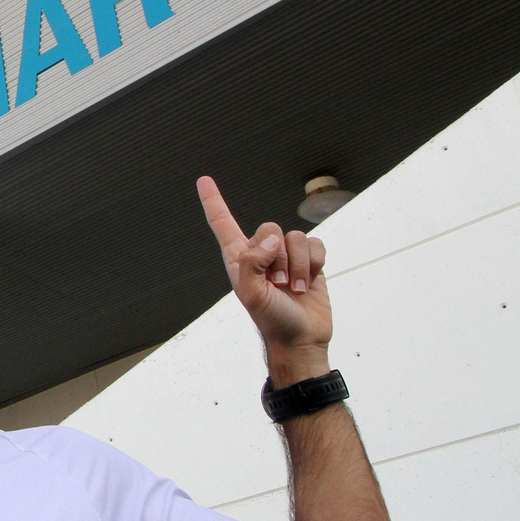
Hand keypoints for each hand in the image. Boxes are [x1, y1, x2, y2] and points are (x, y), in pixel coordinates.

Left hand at [197, 176, 330, 379]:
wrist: (301, 340)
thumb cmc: (271, 321)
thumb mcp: (251, 294)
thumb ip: (252, 261)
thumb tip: (271, 240)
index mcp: (239, 258)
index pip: (223, 223)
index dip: (214, 201)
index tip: (204, 180)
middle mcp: (260, 253)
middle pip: (270, 227)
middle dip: (278, 256)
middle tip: (277, 284)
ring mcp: (286, 256)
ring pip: (296, 237)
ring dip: (298, 266)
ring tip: (292, 289)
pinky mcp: (309, 262)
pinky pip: (316, 243)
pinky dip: (315, 263)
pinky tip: (309, 282)